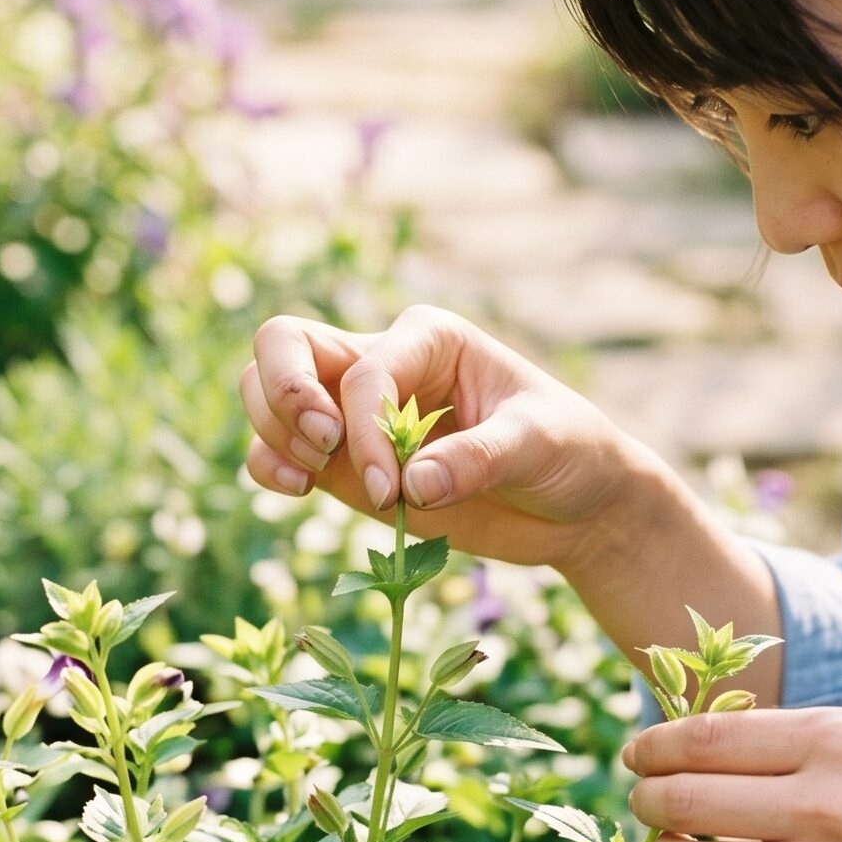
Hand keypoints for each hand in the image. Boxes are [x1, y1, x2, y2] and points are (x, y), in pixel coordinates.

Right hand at [239, 305, 651, 569]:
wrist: (575, 504)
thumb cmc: (567, 450)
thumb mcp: (539, 443)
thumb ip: (478, 459)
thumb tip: (414, 486)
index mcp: (428, 338)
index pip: (364, 370)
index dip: (363, 428)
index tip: (393, 489)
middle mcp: (381, 364)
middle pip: (283, 345)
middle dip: (285, 396)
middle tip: (323, 449)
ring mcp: (353, 414)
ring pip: (265, 393)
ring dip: (274, 433)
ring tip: (313, 480)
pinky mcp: (344, 463)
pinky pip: (275, 450)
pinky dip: (268, 466)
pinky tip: (297, 490)